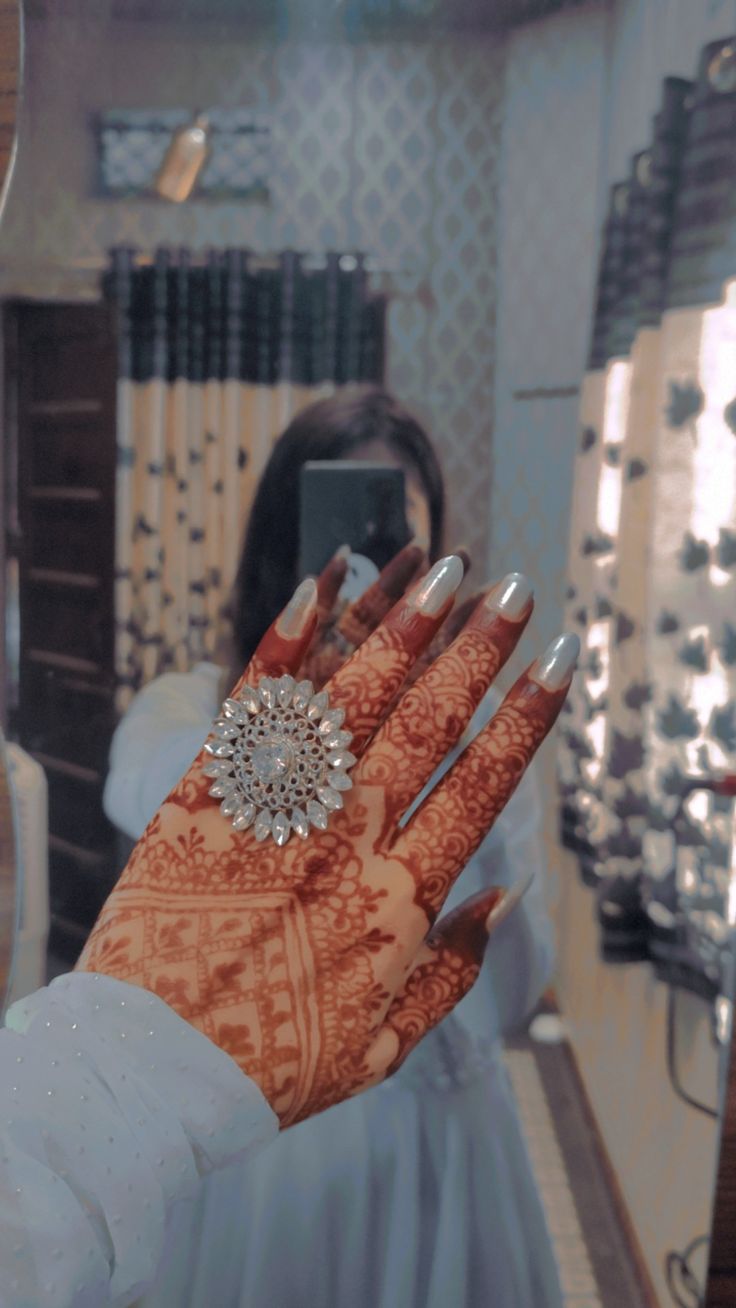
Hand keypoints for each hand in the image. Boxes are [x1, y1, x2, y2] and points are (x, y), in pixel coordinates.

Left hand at [78, 562, 576, 1125]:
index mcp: (398, 899)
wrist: (152, 1071)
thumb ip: (451, 969)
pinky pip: (252, 708)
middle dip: (478, 651)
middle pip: (427, 725)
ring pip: (352, 702)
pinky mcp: (205, 797)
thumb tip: (502, 895)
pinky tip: (319, 588)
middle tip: (514, 589)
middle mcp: (345, 840)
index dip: (525, 717)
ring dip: (403, 630)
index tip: (558, 662)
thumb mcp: (385, 1043)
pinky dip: (286, 646)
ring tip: (446, 573)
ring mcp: (274, 812)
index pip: (480, 785)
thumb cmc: (273, 1065)